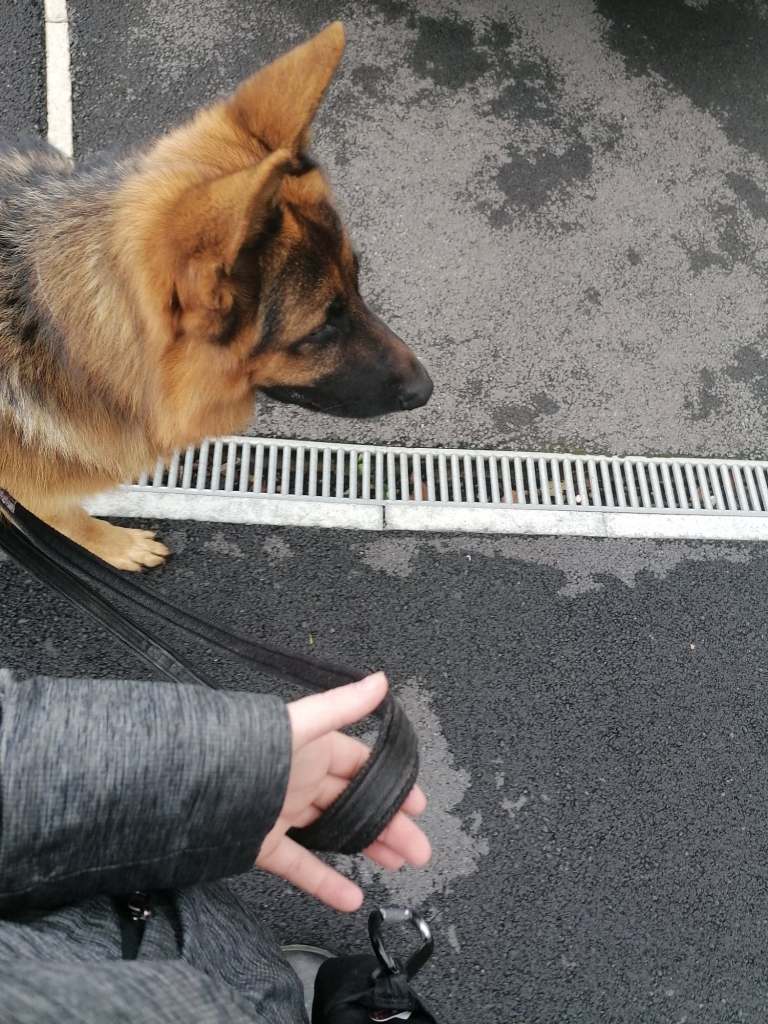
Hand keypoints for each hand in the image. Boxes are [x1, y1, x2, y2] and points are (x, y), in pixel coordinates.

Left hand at [256, 672, 430, 910]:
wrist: (195, 786)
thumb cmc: (249, 748)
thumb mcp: (302, 725)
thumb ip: (341, 707)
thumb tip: (380, 680)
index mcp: (313, 749)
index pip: (361, 766)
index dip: (391, 785)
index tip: (418, 806)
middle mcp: (302, 780)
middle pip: (355, 803)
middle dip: (389, 824)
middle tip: (419, 849)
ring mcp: (284, 813)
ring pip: (335, 834)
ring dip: (368, 850)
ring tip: (398, 866)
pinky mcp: (265, 845)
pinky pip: (301, 866)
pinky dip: (327, 884)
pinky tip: (351, 898)